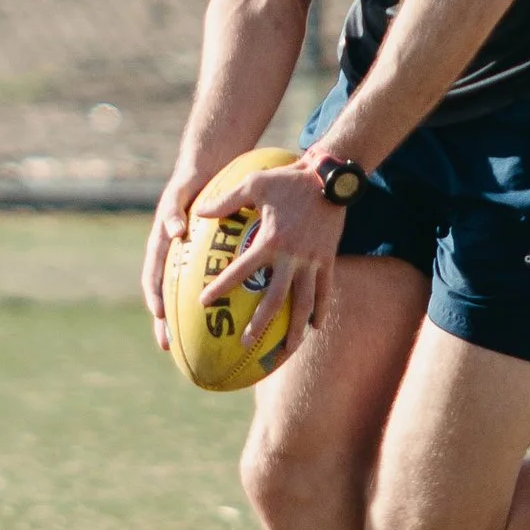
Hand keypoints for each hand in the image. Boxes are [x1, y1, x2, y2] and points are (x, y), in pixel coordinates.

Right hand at [143, 170, 202, 350]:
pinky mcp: (205, 263)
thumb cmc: (190, 184)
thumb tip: (175, 231)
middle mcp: (171, 260)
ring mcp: (188, 263)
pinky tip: (235, 320)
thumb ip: (172, 211)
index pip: (152, 276)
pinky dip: (219, 303)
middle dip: (165, 323)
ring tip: (201, 346)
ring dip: (190, 322)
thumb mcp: (178, 193)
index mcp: (160, 248)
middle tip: (167, 347)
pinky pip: (212, 286)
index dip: (153, 297)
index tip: (157, 314)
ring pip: (187, 298)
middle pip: (166, 296)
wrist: (204, 175)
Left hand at [198, 160, 344, 347]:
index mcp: (270, 240)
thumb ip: (225, 201)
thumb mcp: (253, 184)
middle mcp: (292, 256)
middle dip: (260, 324)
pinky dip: (320, 310)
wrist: (330, 178)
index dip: (222, 287)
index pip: (241, 270)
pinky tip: (314, 327)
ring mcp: (312, 261)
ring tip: (286, 351)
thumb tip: (199, 212)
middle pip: (275, 299)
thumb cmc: (287, 179)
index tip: (205, 303)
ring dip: (294, 329)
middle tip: (244, 343)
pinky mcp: (328, 260)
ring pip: (304, 303)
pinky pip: (325, 291)